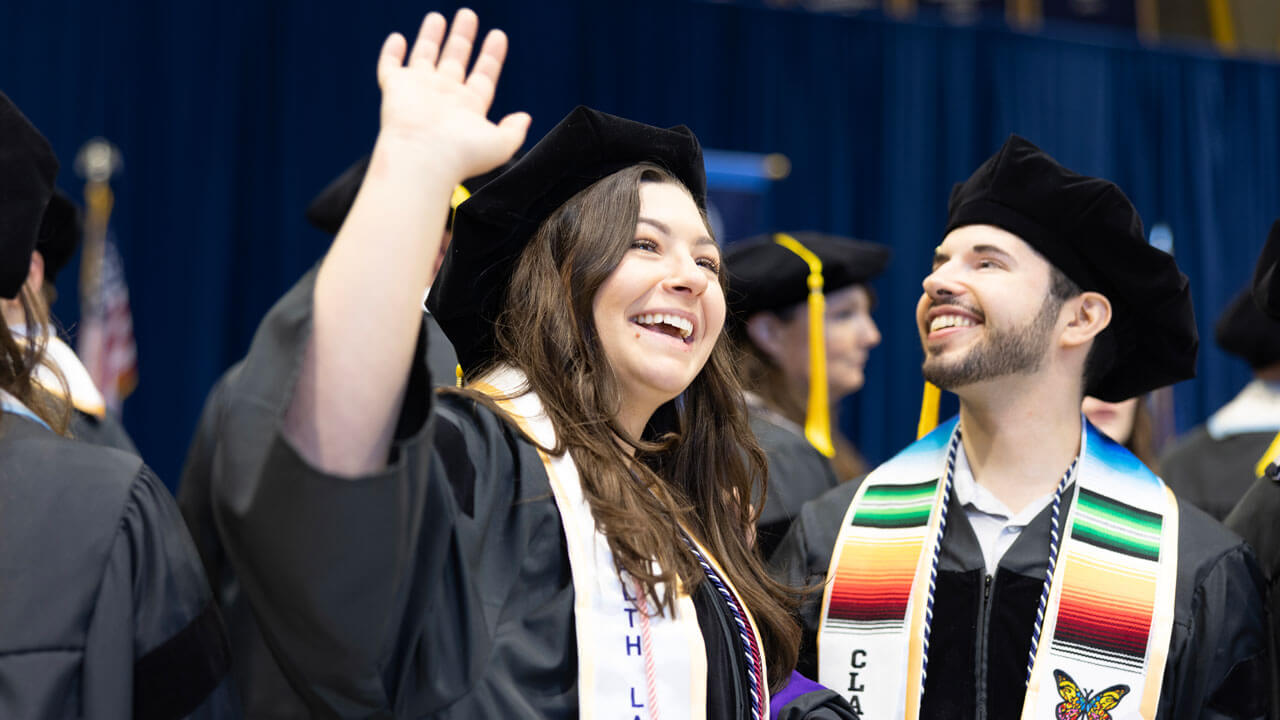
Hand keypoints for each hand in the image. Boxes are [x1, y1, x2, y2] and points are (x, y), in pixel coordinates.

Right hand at [375, 9, 528, 181]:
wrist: (424, 158)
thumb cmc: (462, 155)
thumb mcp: (502, 144)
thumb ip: (515, 130)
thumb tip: (525, 118)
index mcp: (468, 108)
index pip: (483, 76)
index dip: (491, 55)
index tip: (498, 36)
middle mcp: (443, 97)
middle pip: (455, 59)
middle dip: (463, 37)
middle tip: (468, 15)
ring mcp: (418, 91)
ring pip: (425, 57)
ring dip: (431, 37)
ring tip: (439, 17)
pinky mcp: (395, 88)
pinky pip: (390, 65)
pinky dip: (392, 52)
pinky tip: (398, 38)